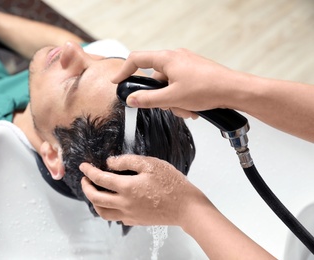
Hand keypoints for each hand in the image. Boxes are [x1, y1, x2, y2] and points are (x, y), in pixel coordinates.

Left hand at [80, 154, 197, 226]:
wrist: (186, 207)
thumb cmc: (170, 182)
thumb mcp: (150, 164)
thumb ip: (127, 162)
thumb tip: (109, 162)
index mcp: (126, 188)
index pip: (99, 179)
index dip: (88, 171)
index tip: (83, 166)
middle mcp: (124, 204)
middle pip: (95, 198)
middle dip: (86, 187)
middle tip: (85, 179)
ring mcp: (129, 215)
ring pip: (102, 212)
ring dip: (94, 201)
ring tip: (94, 191)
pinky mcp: (136, 221)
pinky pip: (115, 217)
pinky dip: (108, 209)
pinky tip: (112, 202)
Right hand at [111, 49, 239, 118]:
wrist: (234, 90)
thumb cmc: (208, 88)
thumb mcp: (172, 98)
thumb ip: (148, 100)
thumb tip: (132, 99)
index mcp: (167, 59)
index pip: (137, 59)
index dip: (124, 71)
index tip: (118, 81)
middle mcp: (176, 58)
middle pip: (154, 79)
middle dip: (160, 98)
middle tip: (169, 107)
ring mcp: (186, 65)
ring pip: (168, 86)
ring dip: (174, 102)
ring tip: (187, 109)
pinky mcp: (194, 73)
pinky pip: (180, 86)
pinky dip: (183, 99)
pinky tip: (193, 108)